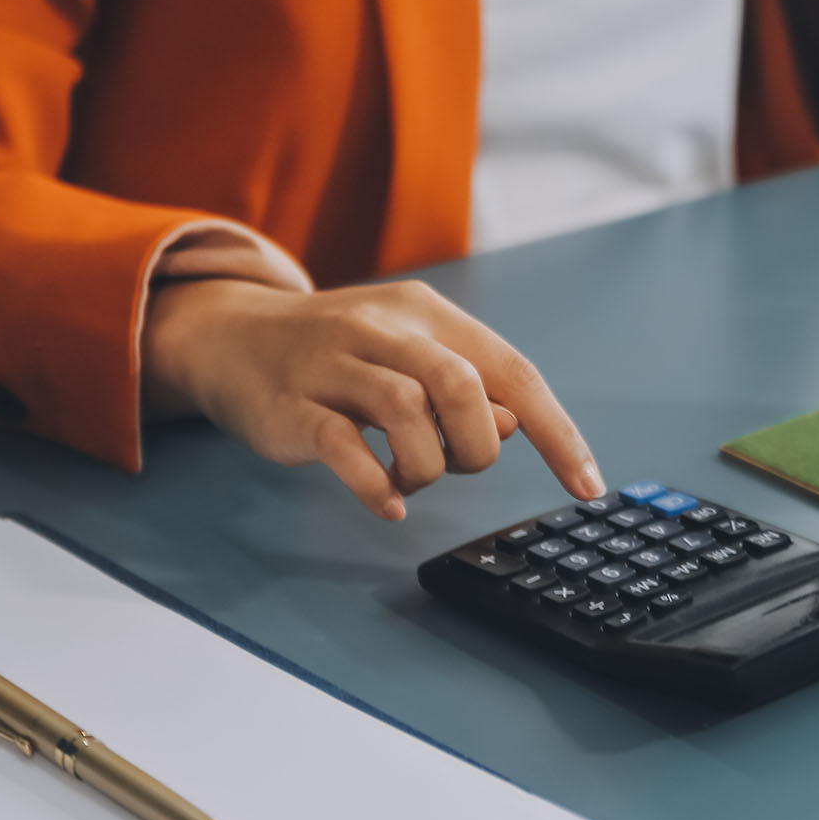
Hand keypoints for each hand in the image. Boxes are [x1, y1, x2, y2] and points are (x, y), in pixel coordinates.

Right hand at [143, 278, 605, 520]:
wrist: (231, 336)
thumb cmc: (340, 358)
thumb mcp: (409, 359)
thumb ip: (464, 391)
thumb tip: (509, 426)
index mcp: (428, 315)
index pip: (513, 372)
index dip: (557, 432)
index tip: (588, 484)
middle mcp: (383, 329)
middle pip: (461, 386)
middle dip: (478, 446)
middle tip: (458, 467)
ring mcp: (332, 364)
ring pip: (405, 410)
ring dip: (427, 465)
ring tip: (412, 481)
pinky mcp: (289, 405)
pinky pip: (342, 445)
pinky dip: (377, 484)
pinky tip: (389, 503)